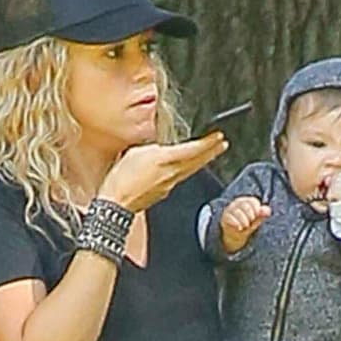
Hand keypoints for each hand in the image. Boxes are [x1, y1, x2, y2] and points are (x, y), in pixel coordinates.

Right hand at [99, 134, 227, 212]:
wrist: (116, 204)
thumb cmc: (121, 179)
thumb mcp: (134, 152)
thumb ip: (150, 148)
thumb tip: (157, 147)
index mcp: (165, 159)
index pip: (193, 149)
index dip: (208, 143)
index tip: (219, 136)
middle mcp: (171, 173)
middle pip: (197, 161)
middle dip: (212, 152)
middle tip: (223, 144)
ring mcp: (169, 185)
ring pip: (190, 170)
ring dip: (202, 161)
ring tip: (210, 155)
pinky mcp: (162, 193)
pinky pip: (179, 179)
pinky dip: (186, 171)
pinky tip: (184, 169)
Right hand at [220, 195, 270, 253]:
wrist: (235, 235)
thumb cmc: (247, 225)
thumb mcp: (256, 220)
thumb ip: (262, 215)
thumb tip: (268, 210)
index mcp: (247, 201)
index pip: (253, 201)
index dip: (256, 210)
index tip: (256, 217)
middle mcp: (238, 203)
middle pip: (245, 206)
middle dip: (250, 216)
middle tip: (250, 222)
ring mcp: (230, 209)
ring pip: (238, 212)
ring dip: (244, 221)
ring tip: (245, 226)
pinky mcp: (225, 216)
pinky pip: (230, 218)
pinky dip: (236, 224)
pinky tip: (239, 228)